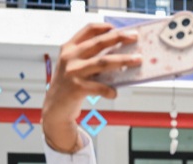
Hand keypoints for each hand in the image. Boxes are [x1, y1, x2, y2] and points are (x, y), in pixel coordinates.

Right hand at [41, 23, 140, 152]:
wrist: (55, 107)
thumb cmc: (70, 84)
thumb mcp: (75, 66)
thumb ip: (90, 58)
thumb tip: (120, 54)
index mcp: (69, 48)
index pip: (87, 31)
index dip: (103, 27)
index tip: (118, 27)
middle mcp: (70, 57)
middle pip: (99, 43)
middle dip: (118, 38)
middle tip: (135, 37)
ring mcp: (73, 72)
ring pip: (103, 62)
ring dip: (123, 60)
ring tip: (137, 60)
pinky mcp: (77, 88)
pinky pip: (101, 87)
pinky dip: (110, 90)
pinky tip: (114, 93)